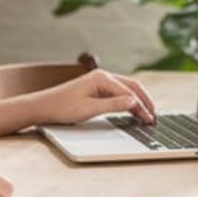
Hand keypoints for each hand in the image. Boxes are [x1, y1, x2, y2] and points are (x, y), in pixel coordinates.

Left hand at [30, 69, 155, 125]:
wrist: (43, 106)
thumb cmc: (62, 108)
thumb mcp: (89, 109)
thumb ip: (112, 105)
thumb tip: (133, 101)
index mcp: (101, 78)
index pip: (129, 93)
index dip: (141, 107)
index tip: (150, 120)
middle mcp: (102, 76)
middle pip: (131, 86)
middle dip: (144, 101)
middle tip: (154, 117)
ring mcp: (98, 81)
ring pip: (125, 89)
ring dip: (137, 101)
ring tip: (147, 115)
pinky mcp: (95, 87)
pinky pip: (117, 92)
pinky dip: (127, 101)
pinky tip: (132, 110)